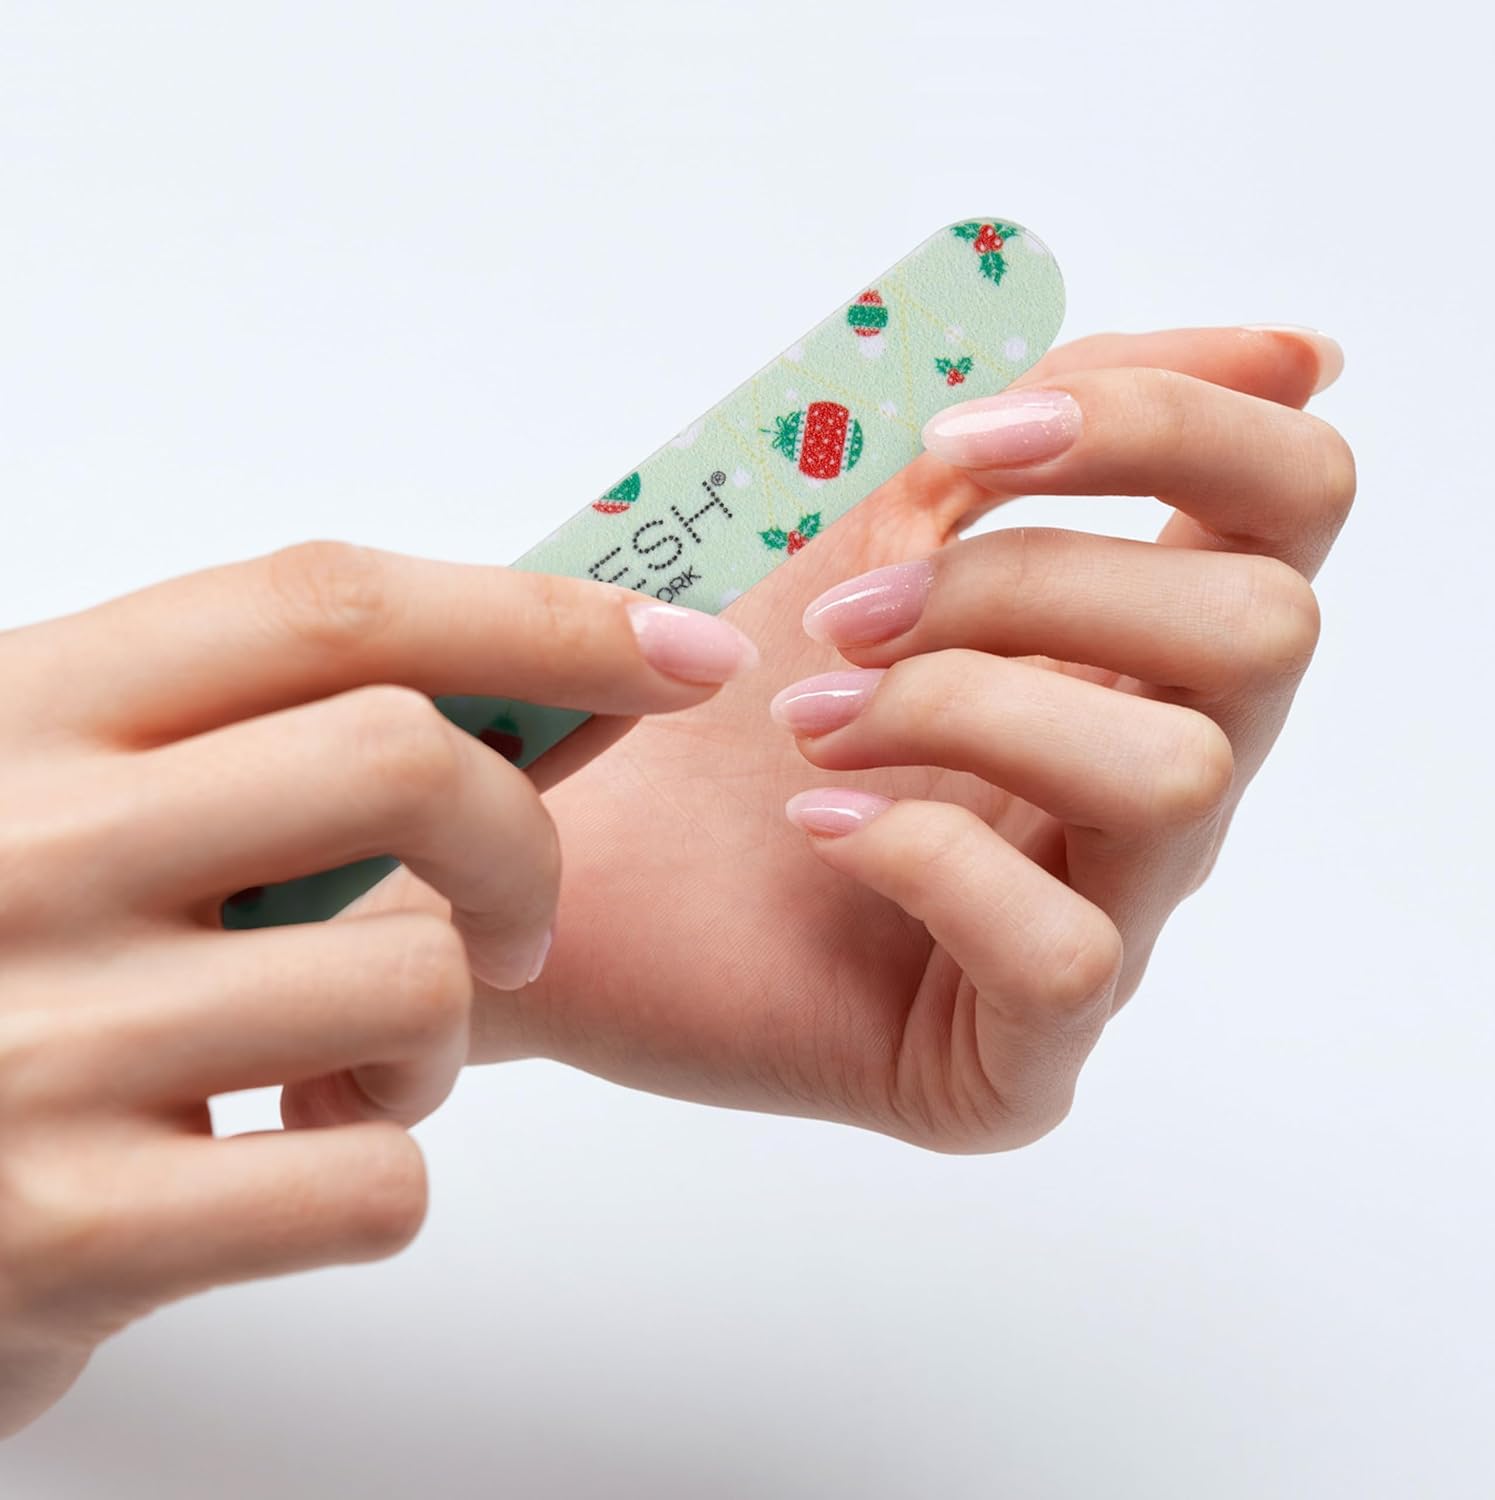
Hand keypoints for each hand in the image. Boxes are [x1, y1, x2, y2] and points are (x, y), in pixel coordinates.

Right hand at [0, 543, 756, 1435]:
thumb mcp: (77, 803)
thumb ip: (256, 746)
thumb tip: (543, 692)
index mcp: (24, 712)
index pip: (328, 607)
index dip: (538, 616)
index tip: (683, 650)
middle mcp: (18, 849)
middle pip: (399, 761)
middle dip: (523, 845)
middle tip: (516, 923)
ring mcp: (36, 1043)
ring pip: (414, 986)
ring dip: (443, 1040)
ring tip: (357, 1069)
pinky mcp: (61, 1232)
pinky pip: (370, 1180)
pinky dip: (390, 1165)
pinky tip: (300, 1157)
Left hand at [462, 325, 1353, 1149]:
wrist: (559, 853)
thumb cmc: (707, 685)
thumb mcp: (864, 518)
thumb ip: (1042, 423)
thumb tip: (1292, 353)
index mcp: (1131, 640)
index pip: (1289, 501)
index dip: (1167, 425)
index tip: (972, 436)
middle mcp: (1150, 779)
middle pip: (1262, 629)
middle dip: (1031, 583)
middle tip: (846, 616)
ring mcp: (1101, 920)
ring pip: (1180, 778)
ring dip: (964, 708)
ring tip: (810, 721)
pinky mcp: (1018, 1053)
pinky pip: (1067, 955)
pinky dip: (926, 857)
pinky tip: (816, 825)